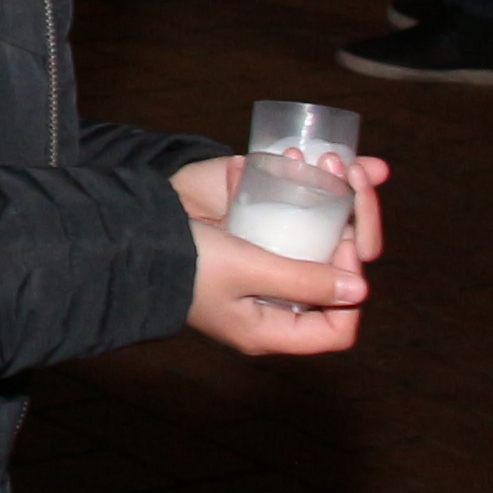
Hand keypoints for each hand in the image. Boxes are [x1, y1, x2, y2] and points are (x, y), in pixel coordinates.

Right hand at [173, 151, 376, 355]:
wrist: (131, 239)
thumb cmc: (189, 263)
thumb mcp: (249, 270)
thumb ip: (304, 280)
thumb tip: (361, 290)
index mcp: (271, 330)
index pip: (337, 330)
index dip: (350, 289)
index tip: (340, 245)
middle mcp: (270, 308)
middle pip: (331, 281)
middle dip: (343, 230)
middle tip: (341, 193)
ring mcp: (257, 277)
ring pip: (309, 245)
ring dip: (316, 202)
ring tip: (312, 162)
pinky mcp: (243, 246)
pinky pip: (275, 224)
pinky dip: (276, 192)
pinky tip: (257, 168)